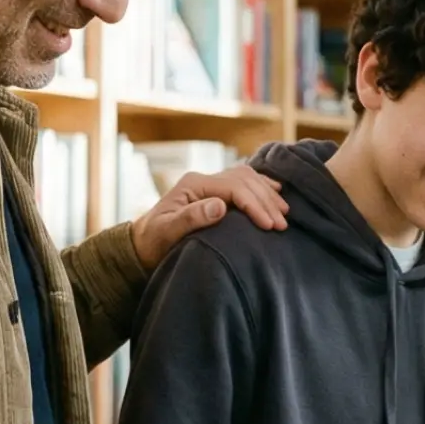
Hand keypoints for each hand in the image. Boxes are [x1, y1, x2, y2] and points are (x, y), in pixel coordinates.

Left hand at [130, 167, 287, 269]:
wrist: (141, 245)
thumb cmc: (153, 242)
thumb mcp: (167, 232)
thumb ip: (191, 218)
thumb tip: (221, 206)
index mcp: (194, 185)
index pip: (234, 187)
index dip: (254, 204)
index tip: (269, 225)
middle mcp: (203, 180)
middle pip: (244, 180)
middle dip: (265, 201)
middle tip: (281, 224)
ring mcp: (209, 185)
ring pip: (247, 178)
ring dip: (267, 194)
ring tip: (284, 213)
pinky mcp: (214, 193)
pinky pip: (243, 182)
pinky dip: (261, 186)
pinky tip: (276, 192)